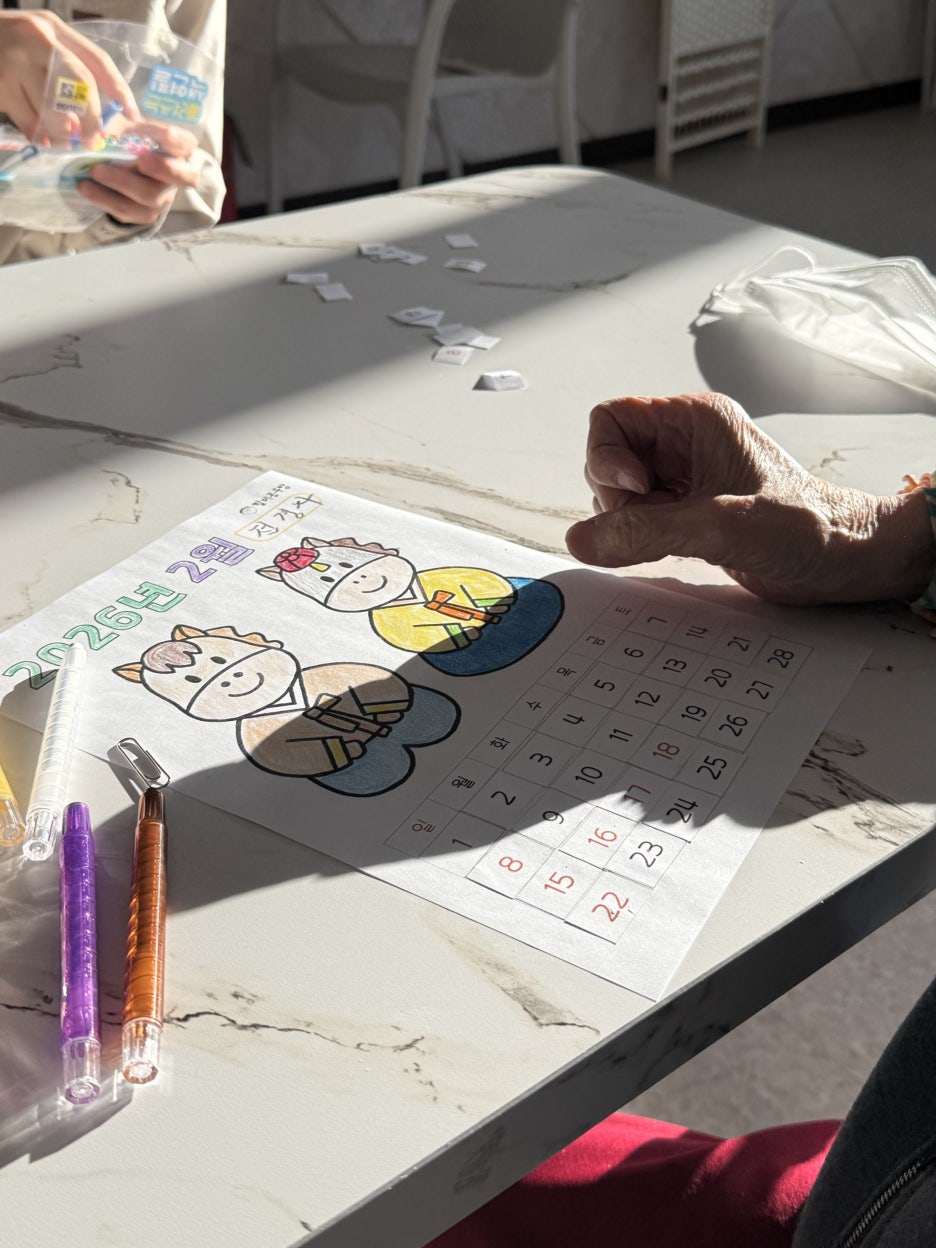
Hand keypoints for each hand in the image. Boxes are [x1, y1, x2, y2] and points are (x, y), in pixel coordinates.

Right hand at [0, 11, 136, 142]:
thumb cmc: (3, 47)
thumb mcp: (36, 44)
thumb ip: (67, 67)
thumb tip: (106, 110)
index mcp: (50, 27)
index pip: (96, 60)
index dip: (119, 91)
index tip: (133, 115)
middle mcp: (35, 39)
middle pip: (81, 87)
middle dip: (92, 119)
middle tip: (94, 139)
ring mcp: (14, 62)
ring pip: (55, 110)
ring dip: (65, 134)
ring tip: (66, 141)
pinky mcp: (0, 86)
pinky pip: (30, 122)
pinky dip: (41, 136)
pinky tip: (43, 140)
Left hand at [78, 123, 198, 225]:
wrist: (119, 170)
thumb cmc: (128, 142)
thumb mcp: (124, 127)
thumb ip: (116, 125)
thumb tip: (97, 130)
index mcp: (177, 150)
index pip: (187, 144)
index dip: (178, 140)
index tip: (165, 133)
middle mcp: (176, 177)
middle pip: (180, 177)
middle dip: (162, 168)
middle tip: (141, 160)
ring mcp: (162, 198)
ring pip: (149, 196)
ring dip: (121, 182)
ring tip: (95, 171)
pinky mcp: (144, 214)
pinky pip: (127, 210)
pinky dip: (104, 198)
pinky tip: (86, 186)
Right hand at [565, 392, 934, 605]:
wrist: (847, 559)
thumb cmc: (805, 526)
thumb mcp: (717, 526)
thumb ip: (643, 531)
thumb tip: (582, 539)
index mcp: (695, 420)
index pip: (611, 419)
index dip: (608, 458)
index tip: (636, 490)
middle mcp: (685, 445)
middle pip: (609, 461)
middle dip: (618, 500)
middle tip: (657, 523)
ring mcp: (685, 481)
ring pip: (619, 496)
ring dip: (630, 524)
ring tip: (678, 538)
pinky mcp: (688, 515)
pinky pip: (639, 521)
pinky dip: (641, 540)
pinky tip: (676, 551)